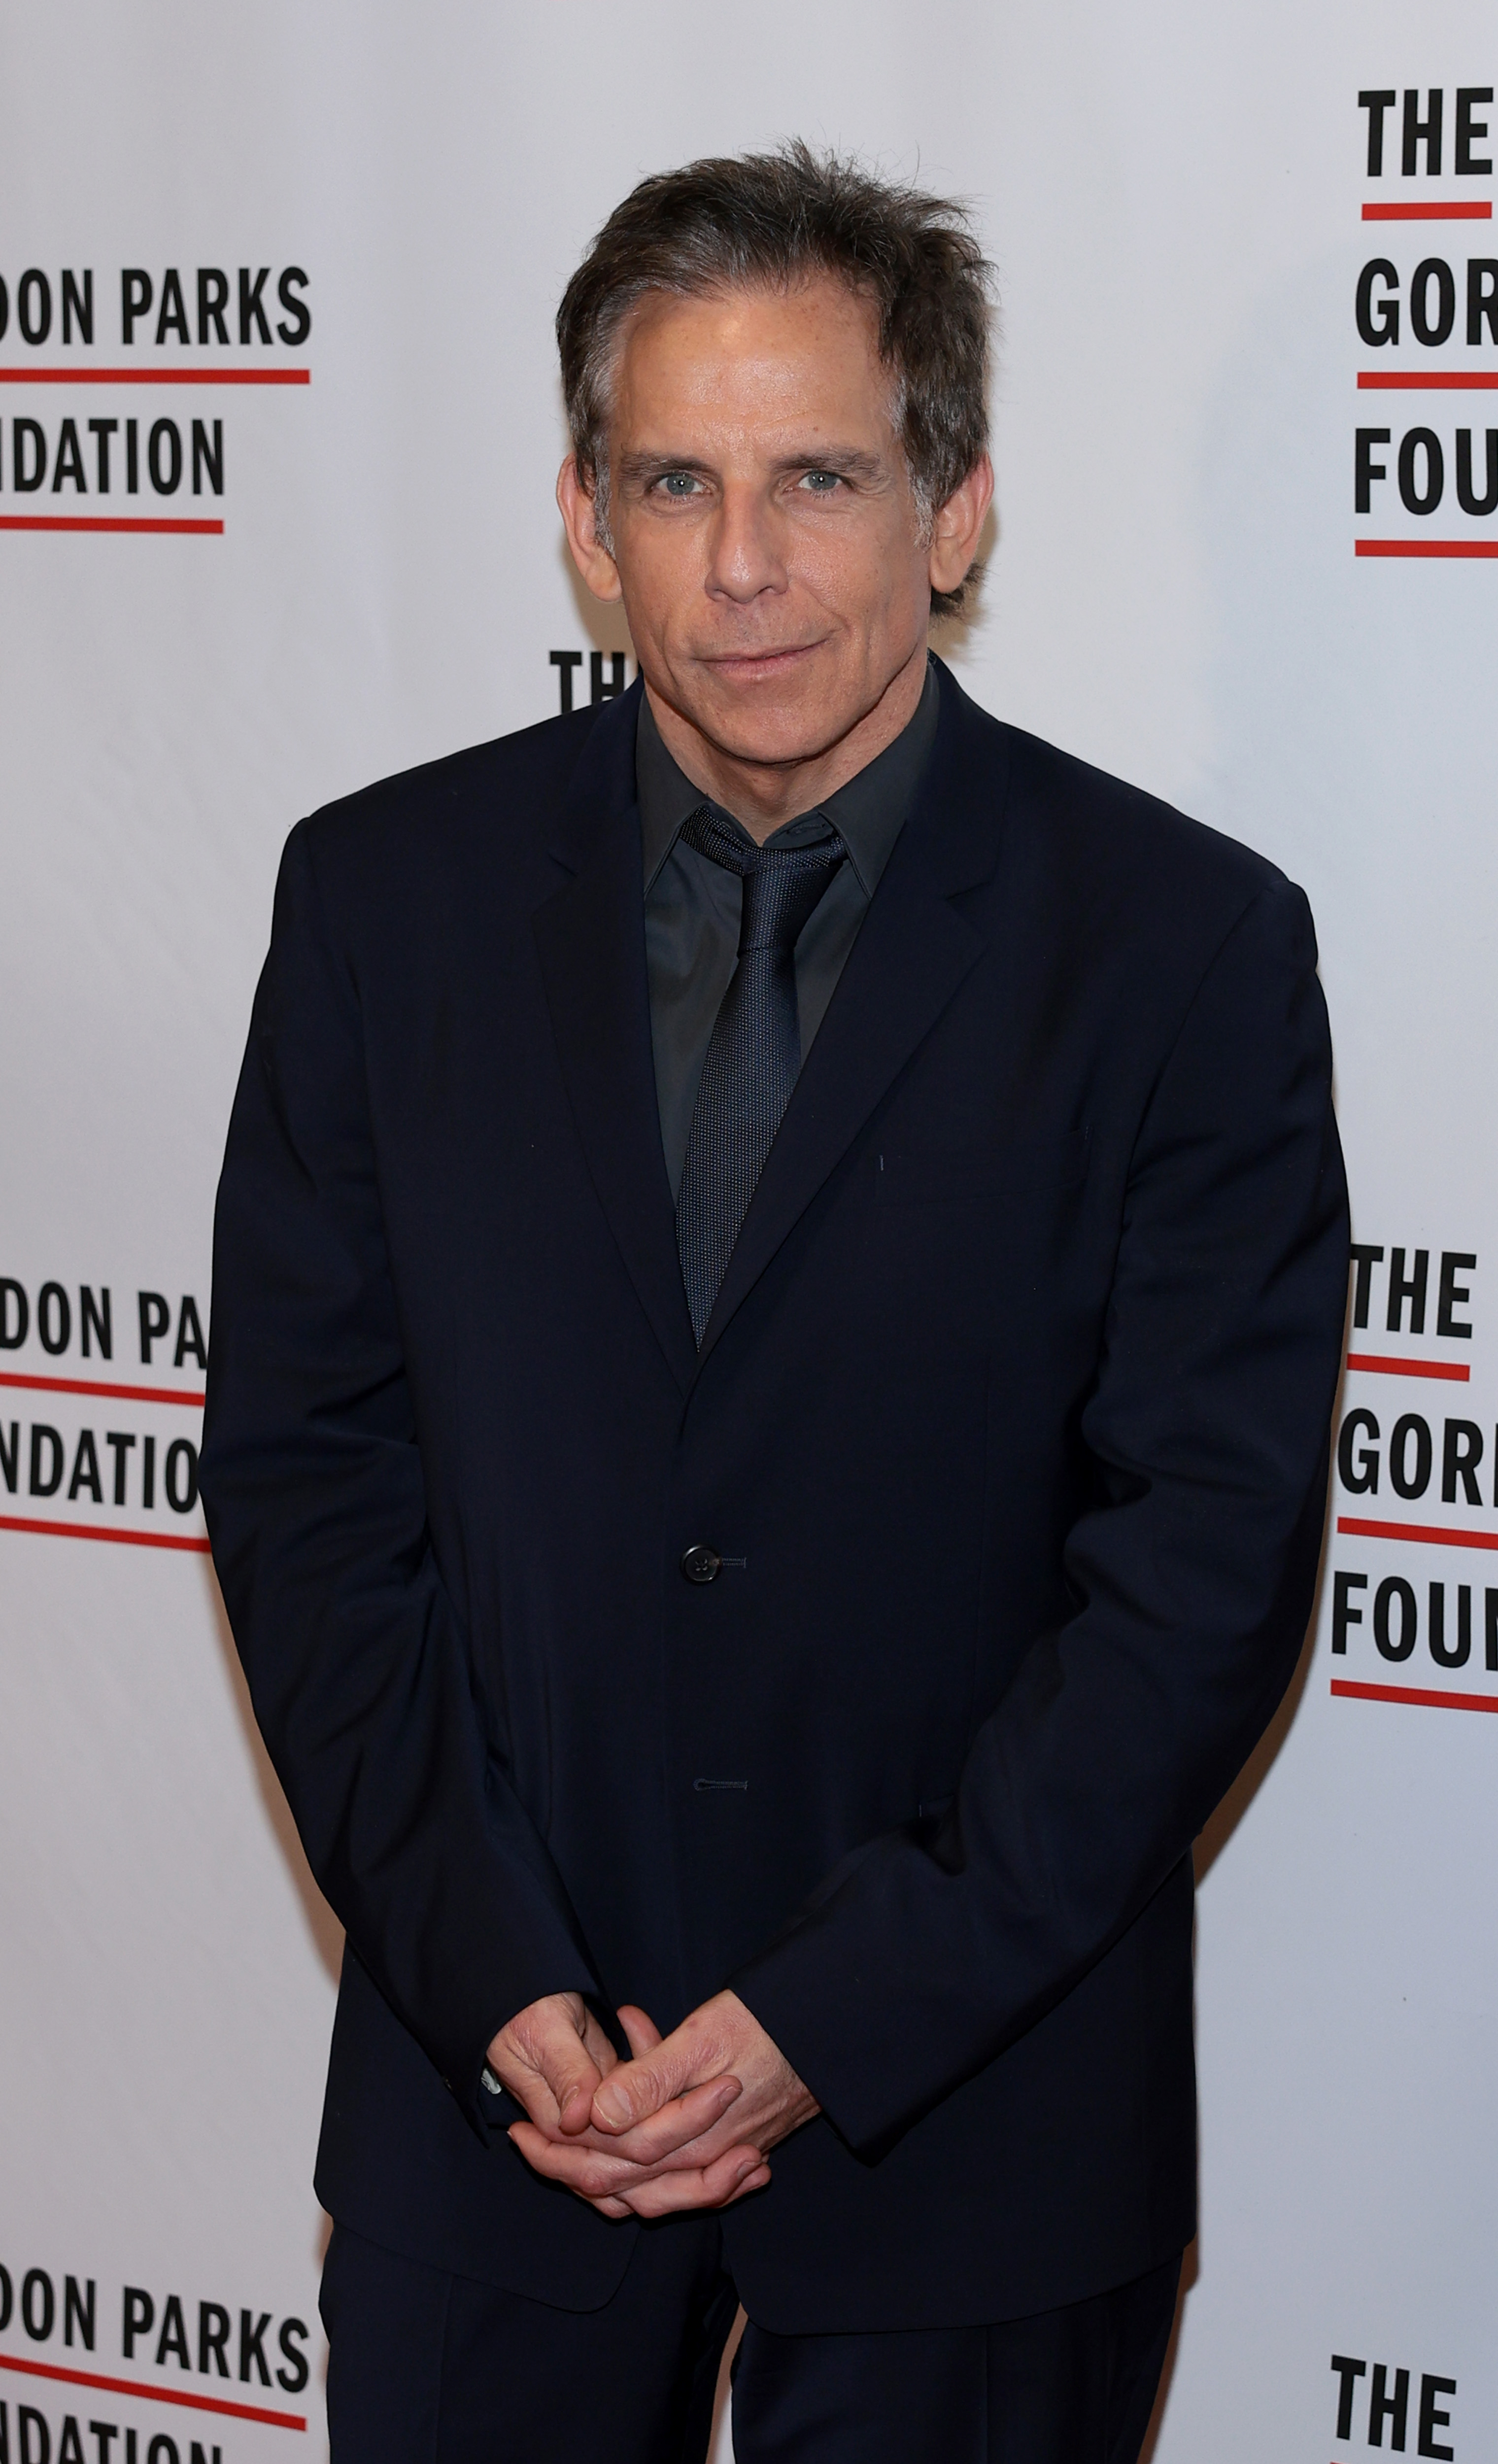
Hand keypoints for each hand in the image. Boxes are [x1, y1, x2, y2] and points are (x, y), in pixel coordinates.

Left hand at [507, 1989, 816, 2218]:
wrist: (832, 2034)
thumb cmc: (768, 2025)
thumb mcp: (705, 2037)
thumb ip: (652, 2078)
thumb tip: (596, 2112)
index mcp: (687, 2138)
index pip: (607, 2163)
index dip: (557, 2151)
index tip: (517, 2131)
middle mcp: (702, 2161)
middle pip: (620, 2185)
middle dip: (566, 2167)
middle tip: (525, 2143)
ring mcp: (721, 2161)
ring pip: (647, 2189)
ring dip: (602, 2169)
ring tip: (566, 2144)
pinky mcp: (736, 2151)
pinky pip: (678, 2178)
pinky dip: (645, 2166)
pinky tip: (629, 2137)